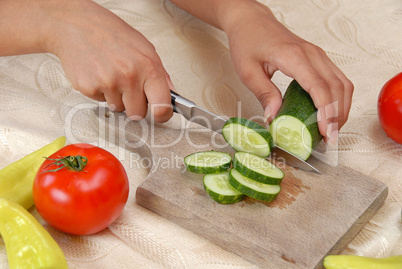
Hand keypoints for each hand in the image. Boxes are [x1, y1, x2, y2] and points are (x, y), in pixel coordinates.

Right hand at [47, 0, 172, 121]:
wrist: (77, 24)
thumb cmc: (112, 34)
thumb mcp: (145, 48)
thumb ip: (160, 74)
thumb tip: (171, 96)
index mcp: (148, 66)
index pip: (162, 106)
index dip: (162, 114)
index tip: (160, 114)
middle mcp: (129, 76)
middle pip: (138, 114)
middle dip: (135, 105)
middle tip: (128, 87)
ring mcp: (108, 83)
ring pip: (118, 109)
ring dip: (116, 97)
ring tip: (111, 75)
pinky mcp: (89, 88)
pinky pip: (101, 102)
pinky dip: (100, 92)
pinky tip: (99, 74)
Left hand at [221, 1, 353, 144]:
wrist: (251, 21)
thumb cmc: (248, 41)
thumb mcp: (248, 71)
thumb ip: (264, 94)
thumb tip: (275, 118)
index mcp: (293, 56)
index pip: (319, 87)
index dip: (326, 112)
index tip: (326, 132)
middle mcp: (311, 54)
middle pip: (337, 87)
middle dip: (338, 116)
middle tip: (330, 138)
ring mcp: (317, 54)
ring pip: (342, 83)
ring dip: (341, 108)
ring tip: (331, 129)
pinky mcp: (318, 58)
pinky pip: (337, 79)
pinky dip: (338, 98)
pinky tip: (329, 113)